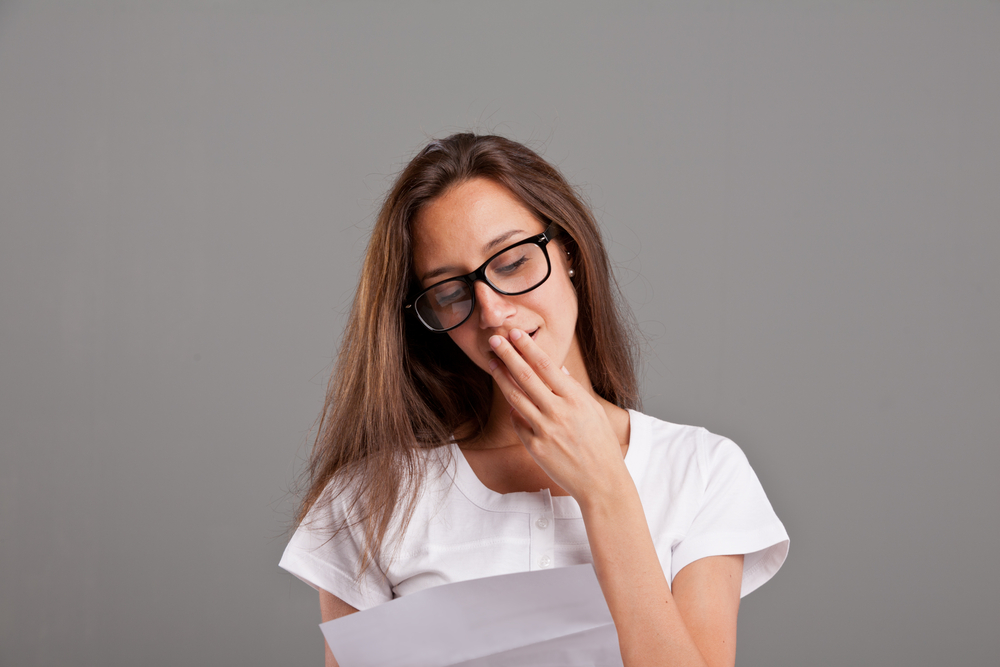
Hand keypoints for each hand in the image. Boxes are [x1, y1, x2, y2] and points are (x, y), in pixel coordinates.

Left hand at [487, 329, 629, 504]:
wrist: (602, 481)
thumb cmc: (601, 444)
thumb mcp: (593, 411)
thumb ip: (573, 389)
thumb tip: (558, 368)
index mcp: (575, 399)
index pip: (546, 365)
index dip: (528, 347)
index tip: (515, 334)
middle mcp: (558, 412)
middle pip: (526, 377)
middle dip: (508, 355)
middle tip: (494, 340)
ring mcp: (544, 430)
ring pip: (515, 398)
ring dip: (501, 378)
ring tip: (492, 363)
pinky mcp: (535, 447)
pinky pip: (518, 423)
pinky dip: (514, 410)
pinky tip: (510, 400)